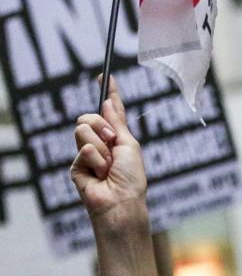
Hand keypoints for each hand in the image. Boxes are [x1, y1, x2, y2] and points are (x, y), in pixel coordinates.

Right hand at [71, 78, 147, 228]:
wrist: (120, 201)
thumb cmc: (131, 177)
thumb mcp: (129, 145)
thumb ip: (117, 123)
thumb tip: (108, 102)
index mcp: (117, 137)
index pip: (111, 111)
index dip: (109, 93)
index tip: (105, 75)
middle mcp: (101, 143)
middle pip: (89, 117)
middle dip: (101, 126)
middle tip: (112, 142)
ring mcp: (87, 153)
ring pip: (82, 129)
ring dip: (100, 147)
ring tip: (108, 166)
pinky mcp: (76, 165)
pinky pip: (82, 149)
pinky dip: (95, 160)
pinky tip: (99, 175)